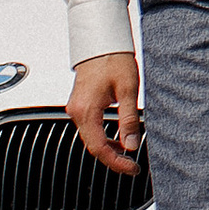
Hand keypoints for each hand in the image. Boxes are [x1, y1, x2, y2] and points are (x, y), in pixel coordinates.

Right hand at [67, 50, 143, 165]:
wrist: (101, 41)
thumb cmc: (113, 59)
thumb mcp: (128, 90)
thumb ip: (129, 119)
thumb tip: (131, 143)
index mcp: (86, 110)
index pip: (99, 147)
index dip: (116, 162)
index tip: (131, 168)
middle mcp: (77, 111)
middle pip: (92, 146)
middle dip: (112, 159)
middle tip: (132, 165)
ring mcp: (76, 108)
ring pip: (91, 138)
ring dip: (108, 149)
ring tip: (128, 154)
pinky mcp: (80, 104)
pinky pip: (90, 128)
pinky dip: (103, 137)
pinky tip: (117, 139)